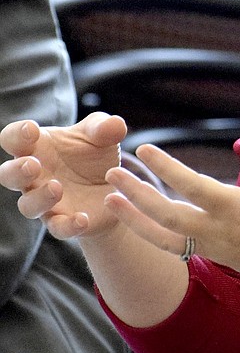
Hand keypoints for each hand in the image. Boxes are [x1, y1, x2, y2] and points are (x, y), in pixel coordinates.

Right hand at [0, 113, 126, 238]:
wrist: (115, 188)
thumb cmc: (96, 155)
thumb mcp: (103, 136)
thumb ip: (105, 127)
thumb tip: (115, 124)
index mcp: (37, 148)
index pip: (13, 138)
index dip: (17, 134)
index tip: (32, 129)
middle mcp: (35, 176)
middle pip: (9, 175)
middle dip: (16, 170)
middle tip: (32, 165)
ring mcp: (46, 201)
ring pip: (28, 205)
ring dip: (39, 198)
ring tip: (56, 187)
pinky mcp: (63, 221)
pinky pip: (58, 228)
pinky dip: (67, 225)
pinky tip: (82, 219)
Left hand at [104, 100, 239, 312]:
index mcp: (238, 209)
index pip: (191, 186)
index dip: (165, 166)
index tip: (144, 148)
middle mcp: (219, 233)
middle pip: (166, 217)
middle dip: (136, 195)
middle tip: (111, 173)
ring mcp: (214, 249)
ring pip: (164, 238)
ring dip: (135, 219)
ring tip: (112, 200)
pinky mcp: (216, 258)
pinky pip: (176, 247)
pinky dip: (154, 233)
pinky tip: (143, 219)